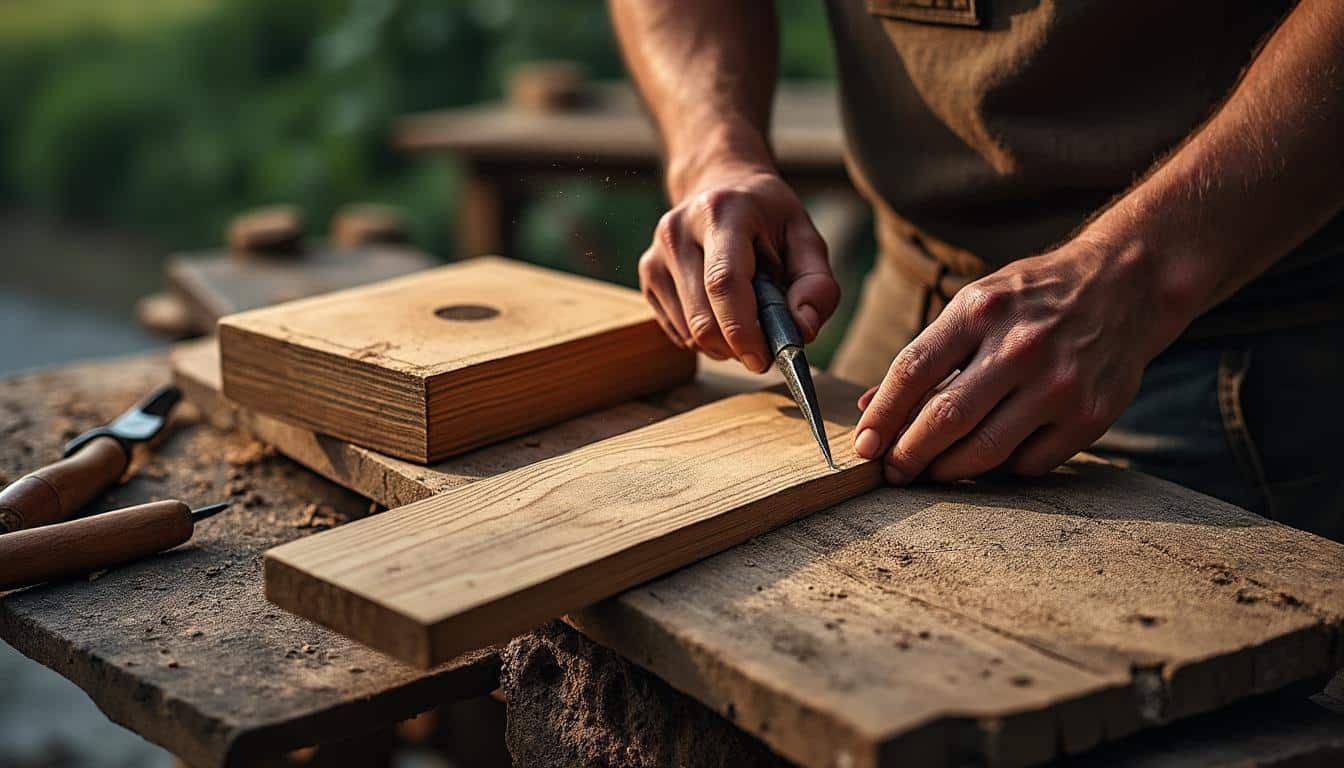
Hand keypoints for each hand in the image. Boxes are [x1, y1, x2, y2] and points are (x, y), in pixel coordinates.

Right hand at [638, 164, 839, 372]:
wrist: (719, 185)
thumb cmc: (767, 218)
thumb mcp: (805, 239)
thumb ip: (816, 285)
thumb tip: (802, 332)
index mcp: (722, 212)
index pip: (724, 282)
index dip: (744, 330)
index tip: (765, 359)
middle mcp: (678, 230)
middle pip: (703, 319)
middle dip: (739, 347)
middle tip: (766, 343)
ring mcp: (657, 254)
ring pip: (690, 333)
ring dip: (725, 344)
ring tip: (745, 311)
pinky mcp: (648, 275)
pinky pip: (679, 332)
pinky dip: (707, 337)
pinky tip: (721, 308)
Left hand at [852, 238, 1194, 482]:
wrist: (1127, 285)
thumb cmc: (1033, 299)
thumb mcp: (975, 305)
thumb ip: (925, 356)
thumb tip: (867, 407)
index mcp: (981, 310)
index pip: (913, 371)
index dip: (881, 416)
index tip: (863, 446)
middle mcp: (1020, 346)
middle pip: (945, 418)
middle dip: (908, 454)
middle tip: (892, 471)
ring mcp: (1059, 383)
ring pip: (985, 450)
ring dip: (947, 470)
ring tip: (930, 471)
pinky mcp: (1091, 416)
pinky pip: (1029, 463)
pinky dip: (1001, 469)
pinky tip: (988, 460)